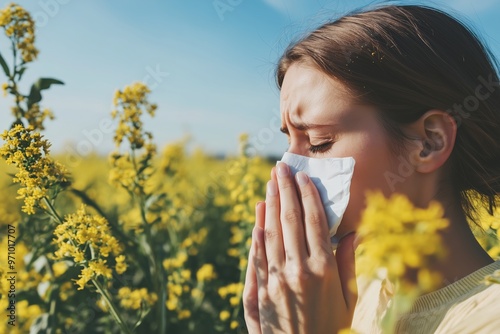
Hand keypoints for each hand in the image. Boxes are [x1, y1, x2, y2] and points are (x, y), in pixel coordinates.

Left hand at [243, 162, 356, 333]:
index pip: (314, 221)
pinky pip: (258, 255)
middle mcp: (299, 270)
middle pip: (290, 220)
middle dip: (285, 190)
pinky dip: (257, 232)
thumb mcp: (350, 301)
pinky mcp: (261, 290)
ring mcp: (277, 279)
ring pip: (271, 232)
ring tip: (269, 183)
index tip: (303, 176)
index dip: (308, 195)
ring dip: (270, 204)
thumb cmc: (333, 330)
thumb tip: (352, 233)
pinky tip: (258, 216)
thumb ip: (348, 264)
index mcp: (324, 269)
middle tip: (280, 168)